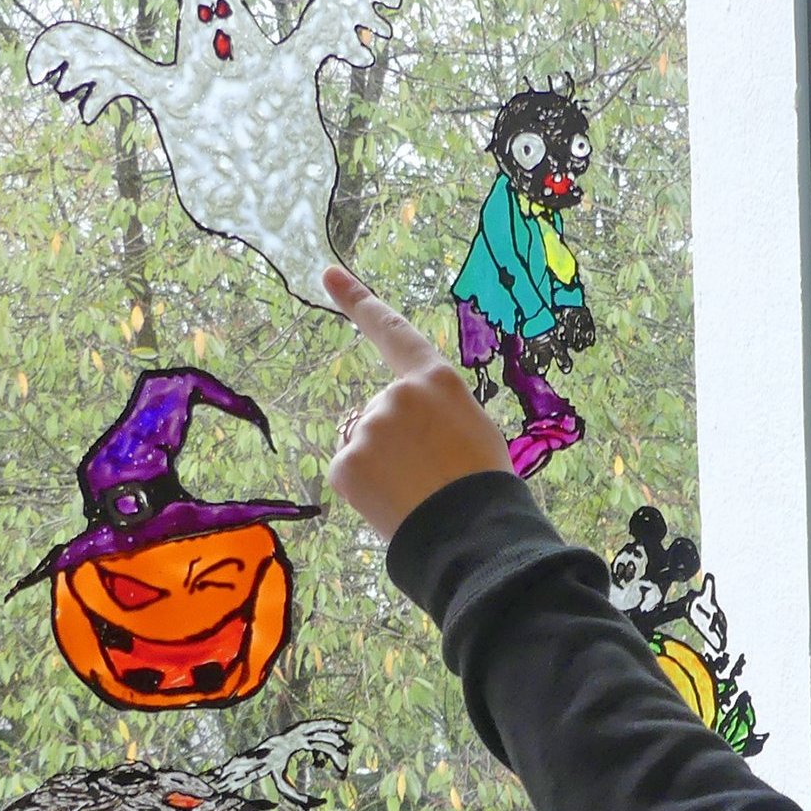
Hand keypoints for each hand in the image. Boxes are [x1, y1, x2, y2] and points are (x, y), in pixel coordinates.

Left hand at [324, 266, 513, 538]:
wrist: (472, 536)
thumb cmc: (484, 486)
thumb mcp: (473, 430)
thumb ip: (433, 413)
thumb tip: (402, 431)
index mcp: (436, 380)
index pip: (391, 331)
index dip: (358, 300)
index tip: (326, 274)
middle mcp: (396, 394)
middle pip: (381, 412)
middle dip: (396, 441)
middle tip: (432, 476)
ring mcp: (367, 428)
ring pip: (365, 445)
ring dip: (384, 468)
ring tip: (419, 493)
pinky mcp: (346, 463)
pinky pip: (351, 473)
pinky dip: (367, 491)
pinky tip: (395, 504)